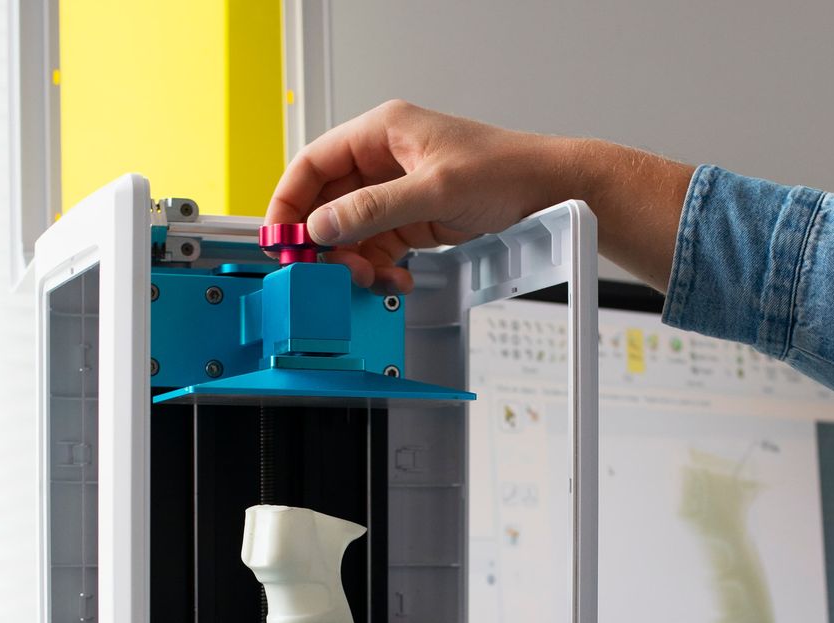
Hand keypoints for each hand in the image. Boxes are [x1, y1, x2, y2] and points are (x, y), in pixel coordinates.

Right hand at [267, 101, 695, 293]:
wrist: (552, 191)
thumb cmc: (506, 171)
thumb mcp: (434, 191)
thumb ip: (374, 209)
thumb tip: (325, 225)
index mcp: (384, 131)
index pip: (315, 162)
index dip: (290, 200)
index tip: (281, 236)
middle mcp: (386, 158)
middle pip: (330, 200)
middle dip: (324, 238)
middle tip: (323, 269)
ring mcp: (401, 189)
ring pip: (353, 228)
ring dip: (353, 257)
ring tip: (366, 278)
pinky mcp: (417, 217)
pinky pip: (381, 244)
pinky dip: (380, 265)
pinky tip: (393, 280)